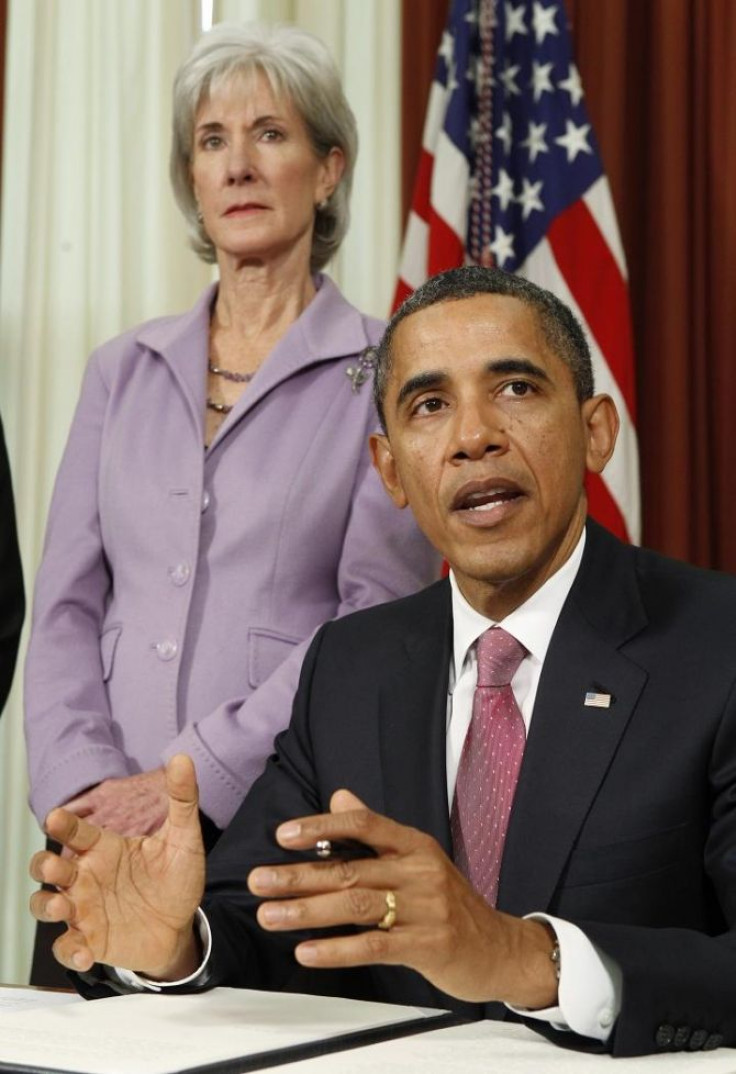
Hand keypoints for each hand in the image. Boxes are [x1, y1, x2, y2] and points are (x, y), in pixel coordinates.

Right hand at [30, 755, 204, 979]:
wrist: (184, 925)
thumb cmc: (176, 878)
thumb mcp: (184, 838)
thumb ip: (182, 799)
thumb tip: (182, 758)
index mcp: (104, 848)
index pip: (76, 830)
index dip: (62, 823)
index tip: (56, 817)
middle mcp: (87, 876)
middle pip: (48, 865)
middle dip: (45, 864)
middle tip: (58, 864)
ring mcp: (84, 909)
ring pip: (45, 905)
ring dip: (46, 905)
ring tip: (63, 905)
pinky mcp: (89, 940)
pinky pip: (66, 946)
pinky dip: (69, 949)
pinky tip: (84, 950)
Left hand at [248, 790, 557, 1009]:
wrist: (499, 948)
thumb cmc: (449, 902)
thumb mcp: (417, 858)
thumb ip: (375, 830)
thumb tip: (340, 795)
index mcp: (414, 844)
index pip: (364, 823)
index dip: (322, 826)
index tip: (283, 836)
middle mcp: (420, 870)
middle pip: (350, 869)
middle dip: (298, 875)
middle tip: (259, 881)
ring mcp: (426, 909)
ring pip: (357, 906)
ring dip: (307, 911)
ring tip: (271, 915)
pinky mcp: (429, 946)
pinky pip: (374, 946)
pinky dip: (336, 949)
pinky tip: (307, 952)